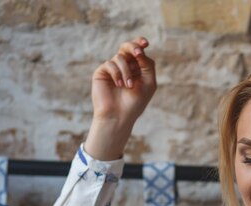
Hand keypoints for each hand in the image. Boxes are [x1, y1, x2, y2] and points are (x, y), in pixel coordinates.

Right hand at [85, 37, 156, 159]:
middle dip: (133, 47)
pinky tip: (119, 85)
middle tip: (138, 53)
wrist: (119, 116)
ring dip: (127, 71)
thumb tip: (140, 51)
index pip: (138, 51)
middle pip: (127, 47)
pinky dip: (117, 74)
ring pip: (120, 57)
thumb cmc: (135, 102)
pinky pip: (110, 64)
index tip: (145, 43)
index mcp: (136, 68)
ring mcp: (113, 69)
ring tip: (129, 86)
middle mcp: (124, 66)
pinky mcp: (102, 72)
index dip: (140, 43)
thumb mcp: (148, 83)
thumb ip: (147, 65)